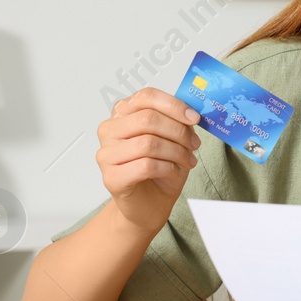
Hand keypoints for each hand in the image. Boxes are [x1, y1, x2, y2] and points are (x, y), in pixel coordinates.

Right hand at [96, 88, 201, 234]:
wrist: (149, 203)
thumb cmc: (160, 168)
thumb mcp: (173, 139)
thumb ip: (178, 121)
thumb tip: (192, 113)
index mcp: (123, 113)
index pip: (146, 96)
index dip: (174, 105)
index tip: (194, 118)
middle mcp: (109, 130)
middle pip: (148, 119)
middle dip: (178, 132)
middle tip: (194, 145)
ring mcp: (106, 154)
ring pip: (148, 144)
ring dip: (177, 152)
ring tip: (188, 160)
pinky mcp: (110, 177)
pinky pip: (146, 166)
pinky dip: (167, 168)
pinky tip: (174, 171)